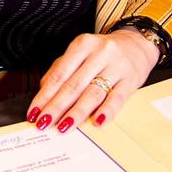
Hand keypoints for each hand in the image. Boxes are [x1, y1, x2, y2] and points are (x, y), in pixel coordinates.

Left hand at [27, 29, 159, 132]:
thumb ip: (61, 68)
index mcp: (83, 45)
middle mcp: (100, 53)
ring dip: (76, 113)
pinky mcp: (131, 80)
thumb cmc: (103, 52)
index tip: (34, 112)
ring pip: (93, 93)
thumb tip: (43, 91)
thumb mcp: (80, 52)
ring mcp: (116, 66)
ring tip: (64, 127)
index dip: (45, 95)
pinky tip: (97, 122)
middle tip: (44, 122)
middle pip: (74, 85)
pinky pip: (117, 98)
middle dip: (56, 107)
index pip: (59, 74)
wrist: (137, 44)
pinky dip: (106, 111)